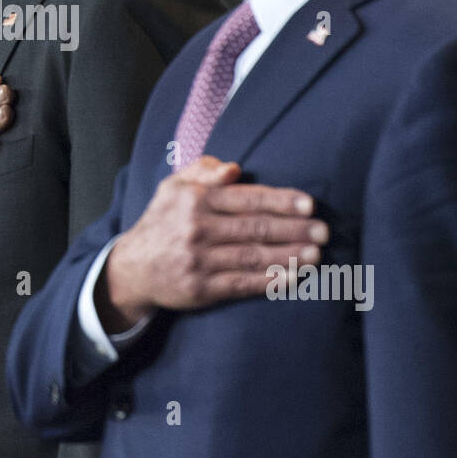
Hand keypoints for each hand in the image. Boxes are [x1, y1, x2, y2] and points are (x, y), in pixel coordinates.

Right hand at [97, 157, 327, 331]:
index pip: (247, 199)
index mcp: (195, 199)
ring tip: (316, 254)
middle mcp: (197, 229)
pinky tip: (293, 277)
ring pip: (253, 257)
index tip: (309, 204)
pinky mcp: (200, 289)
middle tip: (323, 230)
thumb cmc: (162, 221)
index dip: (281, 201)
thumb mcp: (173, 187)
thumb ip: (203, 171)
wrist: (132, 268)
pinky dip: (270, 281)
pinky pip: (242, 284)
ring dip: (289, 255)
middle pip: (255, 228)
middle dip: (294, 229)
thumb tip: (234, 168)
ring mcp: (199, 261)